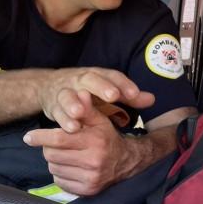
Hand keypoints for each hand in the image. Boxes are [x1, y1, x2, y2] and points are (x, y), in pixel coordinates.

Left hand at [23, 103, 132, 195]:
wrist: (127, 162)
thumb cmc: (107, 137)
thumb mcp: (100, 120)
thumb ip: (86, 108)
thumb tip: (79, 92)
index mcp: (95, 141)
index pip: (59, 139)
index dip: (40, 137)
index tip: (28, 137)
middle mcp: (93, 161)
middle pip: (51, 155)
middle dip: (49, 147)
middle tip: (56, 144)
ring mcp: (90, 178)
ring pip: (53, 168)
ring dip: (55, 161)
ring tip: (66, 155)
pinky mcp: (87, 190)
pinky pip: (60, 181)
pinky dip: (60, 174)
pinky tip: (71, 167)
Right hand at [40, 67, 155, 132]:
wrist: (50, 86)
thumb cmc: (87, 90)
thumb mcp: (108, 90)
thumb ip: (129, 96)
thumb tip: (152, 99)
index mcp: (98, 75)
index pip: (113, 76)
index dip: (124, 84)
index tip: (134, 93)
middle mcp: (81, 80)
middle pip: (91, 80)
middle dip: (101, 87)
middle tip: (112, 96)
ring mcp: (65, 91)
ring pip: (68, 95)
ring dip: (74, 103)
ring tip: (80, 112)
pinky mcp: (53, 105)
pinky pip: (57, 112)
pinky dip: (63, 119)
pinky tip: (72, 128)